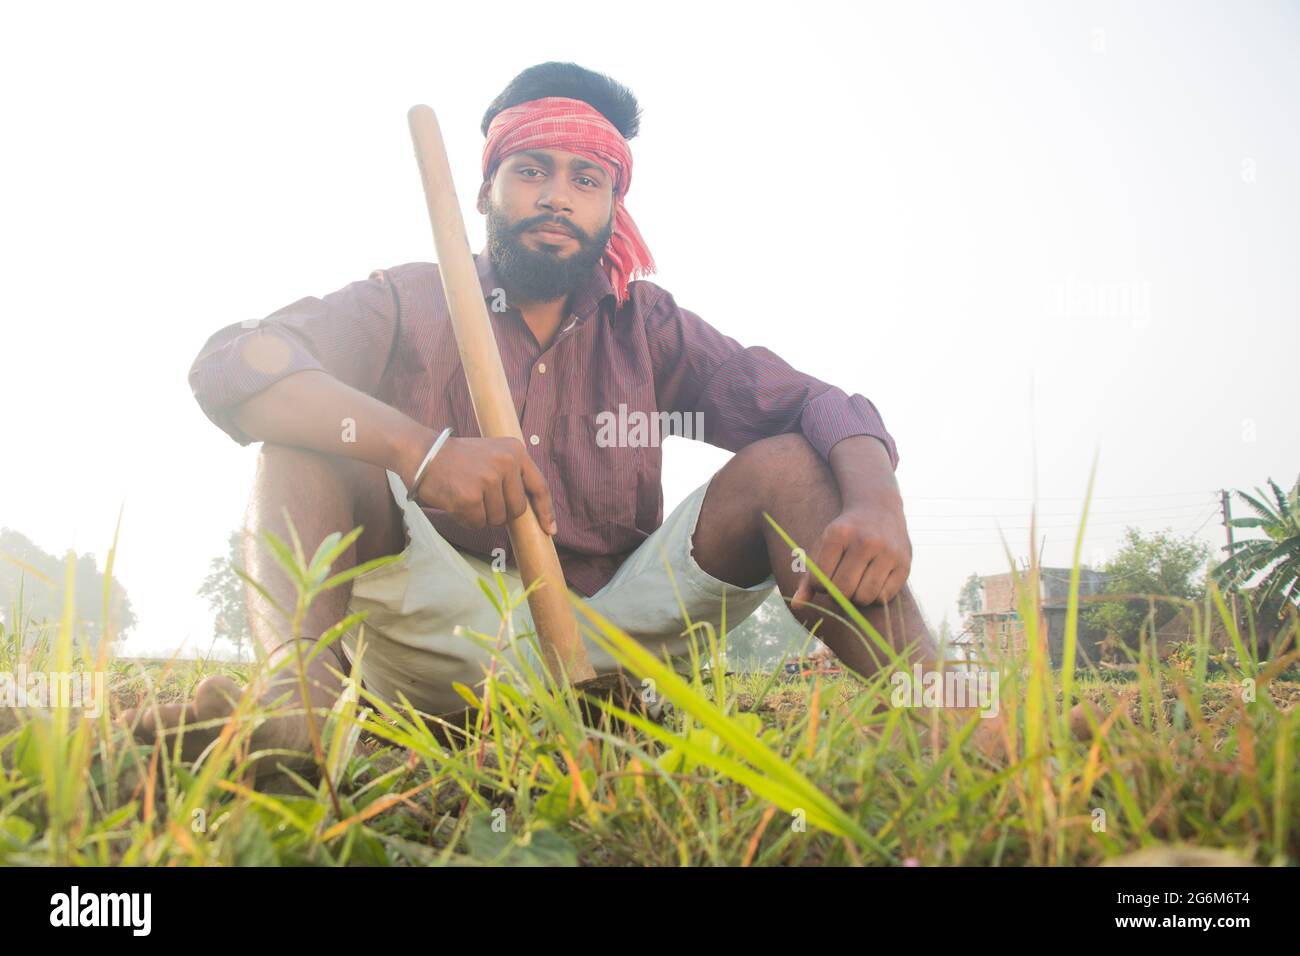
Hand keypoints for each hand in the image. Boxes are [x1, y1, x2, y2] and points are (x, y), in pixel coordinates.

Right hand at [410, 435, 557, 534]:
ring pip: (497, 519)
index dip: (545, 511)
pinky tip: (455, 500)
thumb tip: (529, 511)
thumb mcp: (492, 454)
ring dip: (481, 515)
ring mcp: (489, 480)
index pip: (539, 486)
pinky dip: (466, 518)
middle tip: (480, 497)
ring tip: (465, 494)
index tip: (550, 529)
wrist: (421, 453)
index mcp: (515, 451)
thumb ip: (512, 475)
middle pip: (517, 510)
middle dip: (501, 512)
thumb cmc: (457, 458)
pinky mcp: (471, 498)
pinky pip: (477, 523)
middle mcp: (506, 463)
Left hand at [791, 502, 911, 610]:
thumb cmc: (845, 533)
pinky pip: (884, 597)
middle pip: (843, 590)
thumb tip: (796, 605)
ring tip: (855, 586)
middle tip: (840, 586)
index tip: (824, 580)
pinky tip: (871, 584)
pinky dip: (874, 598)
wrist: (878, 508)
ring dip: (856, 599)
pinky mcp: (904, 564)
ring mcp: (888, 552)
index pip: (821, 580)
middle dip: (837, 595)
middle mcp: (865, 541)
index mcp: (839, 534)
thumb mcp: (824, 546)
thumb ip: (809, 576)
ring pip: (865, 597)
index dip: (819, 587)